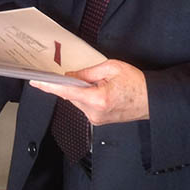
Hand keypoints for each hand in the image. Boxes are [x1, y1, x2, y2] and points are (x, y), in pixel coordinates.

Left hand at [29, 59, 148, 124]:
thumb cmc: (136, 83)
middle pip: (71, 96)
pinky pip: (85, 106)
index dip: (50, 86)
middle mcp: (95, 112)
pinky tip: (99, 91)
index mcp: (98, 98)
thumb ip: (88, 73)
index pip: (67, 91)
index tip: (36, 82)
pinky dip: (86, 97)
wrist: (152, 101)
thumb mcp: (112, 68)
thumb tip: (71, 76)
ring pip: (77, 101)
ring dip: (81, 91)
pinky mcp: (98, 121)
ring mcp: (96, 119)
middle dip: (72, 84)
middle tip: (84, 75)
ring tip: (101, 84)